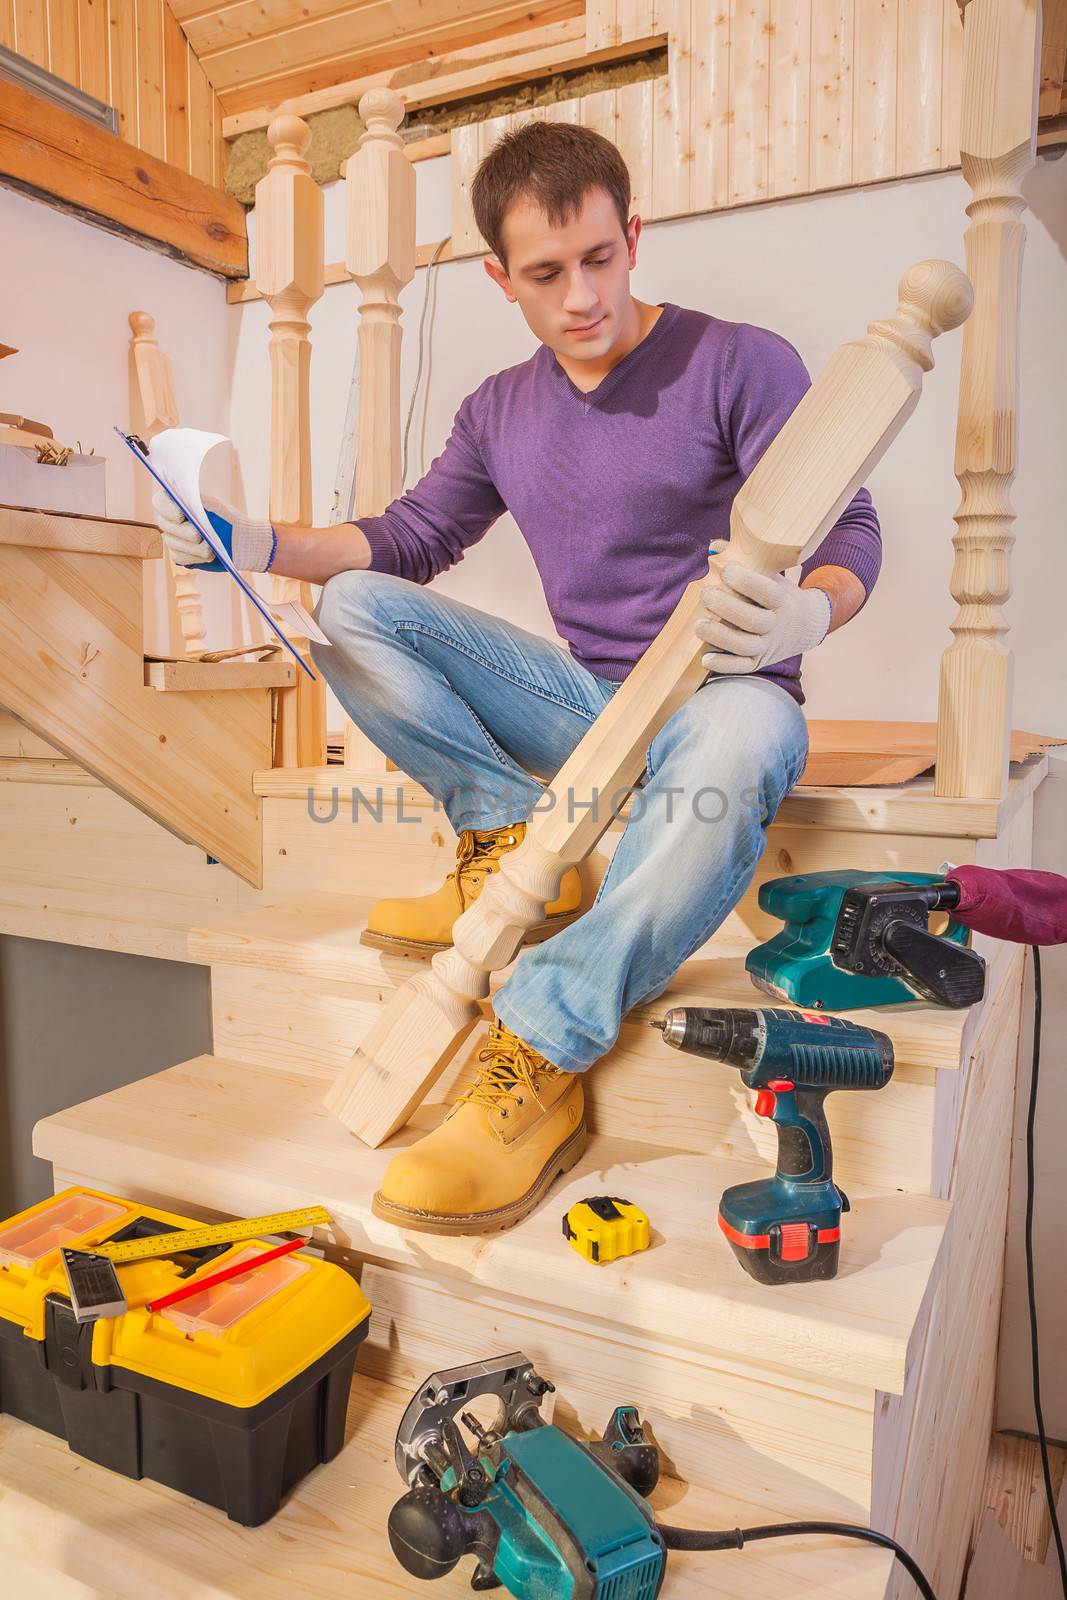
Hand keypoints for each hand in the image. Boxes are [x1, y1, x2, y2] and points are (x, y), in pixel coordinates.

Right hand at [152, 490, 275, 572]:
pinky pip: (179, 557)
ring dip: (194, 547)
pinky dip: (195, 557)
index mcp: (177, 502)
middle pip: (165, 524)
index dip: (166, 508)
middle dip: (185, 532)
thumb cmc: (227, 520)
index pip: (159, 501)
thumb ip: (198, 504)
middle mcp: (171, 520)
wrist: (240, 543)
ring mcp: (174, 538)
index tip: (181, 515)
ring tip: (211, 548)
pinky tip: (209, 555)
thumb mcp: (215, 508)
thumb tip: (182, 506)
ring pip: (172, 543)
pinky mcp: (180, 555)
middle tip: (200, 536)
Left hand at [696, 548, 831, 673]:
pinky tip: (705, 658)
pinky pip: (741, 667)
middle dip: (727, 608)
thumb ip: (745, 560)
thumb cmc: (779, 595)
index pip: (767, 592)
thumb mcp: (771, 575)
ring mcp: (769, 647)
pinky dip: (723, 665)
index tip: (726, 571)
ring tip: (698, 625)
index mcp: (783, 601)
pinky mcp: (759, 662)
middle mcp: (778, 626)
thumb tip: (715, 547)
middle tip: (705, 595)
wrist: (805, 626)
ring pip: (745, 646)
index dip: (747, 582)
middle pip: (753, 621)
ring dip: (720, 637)